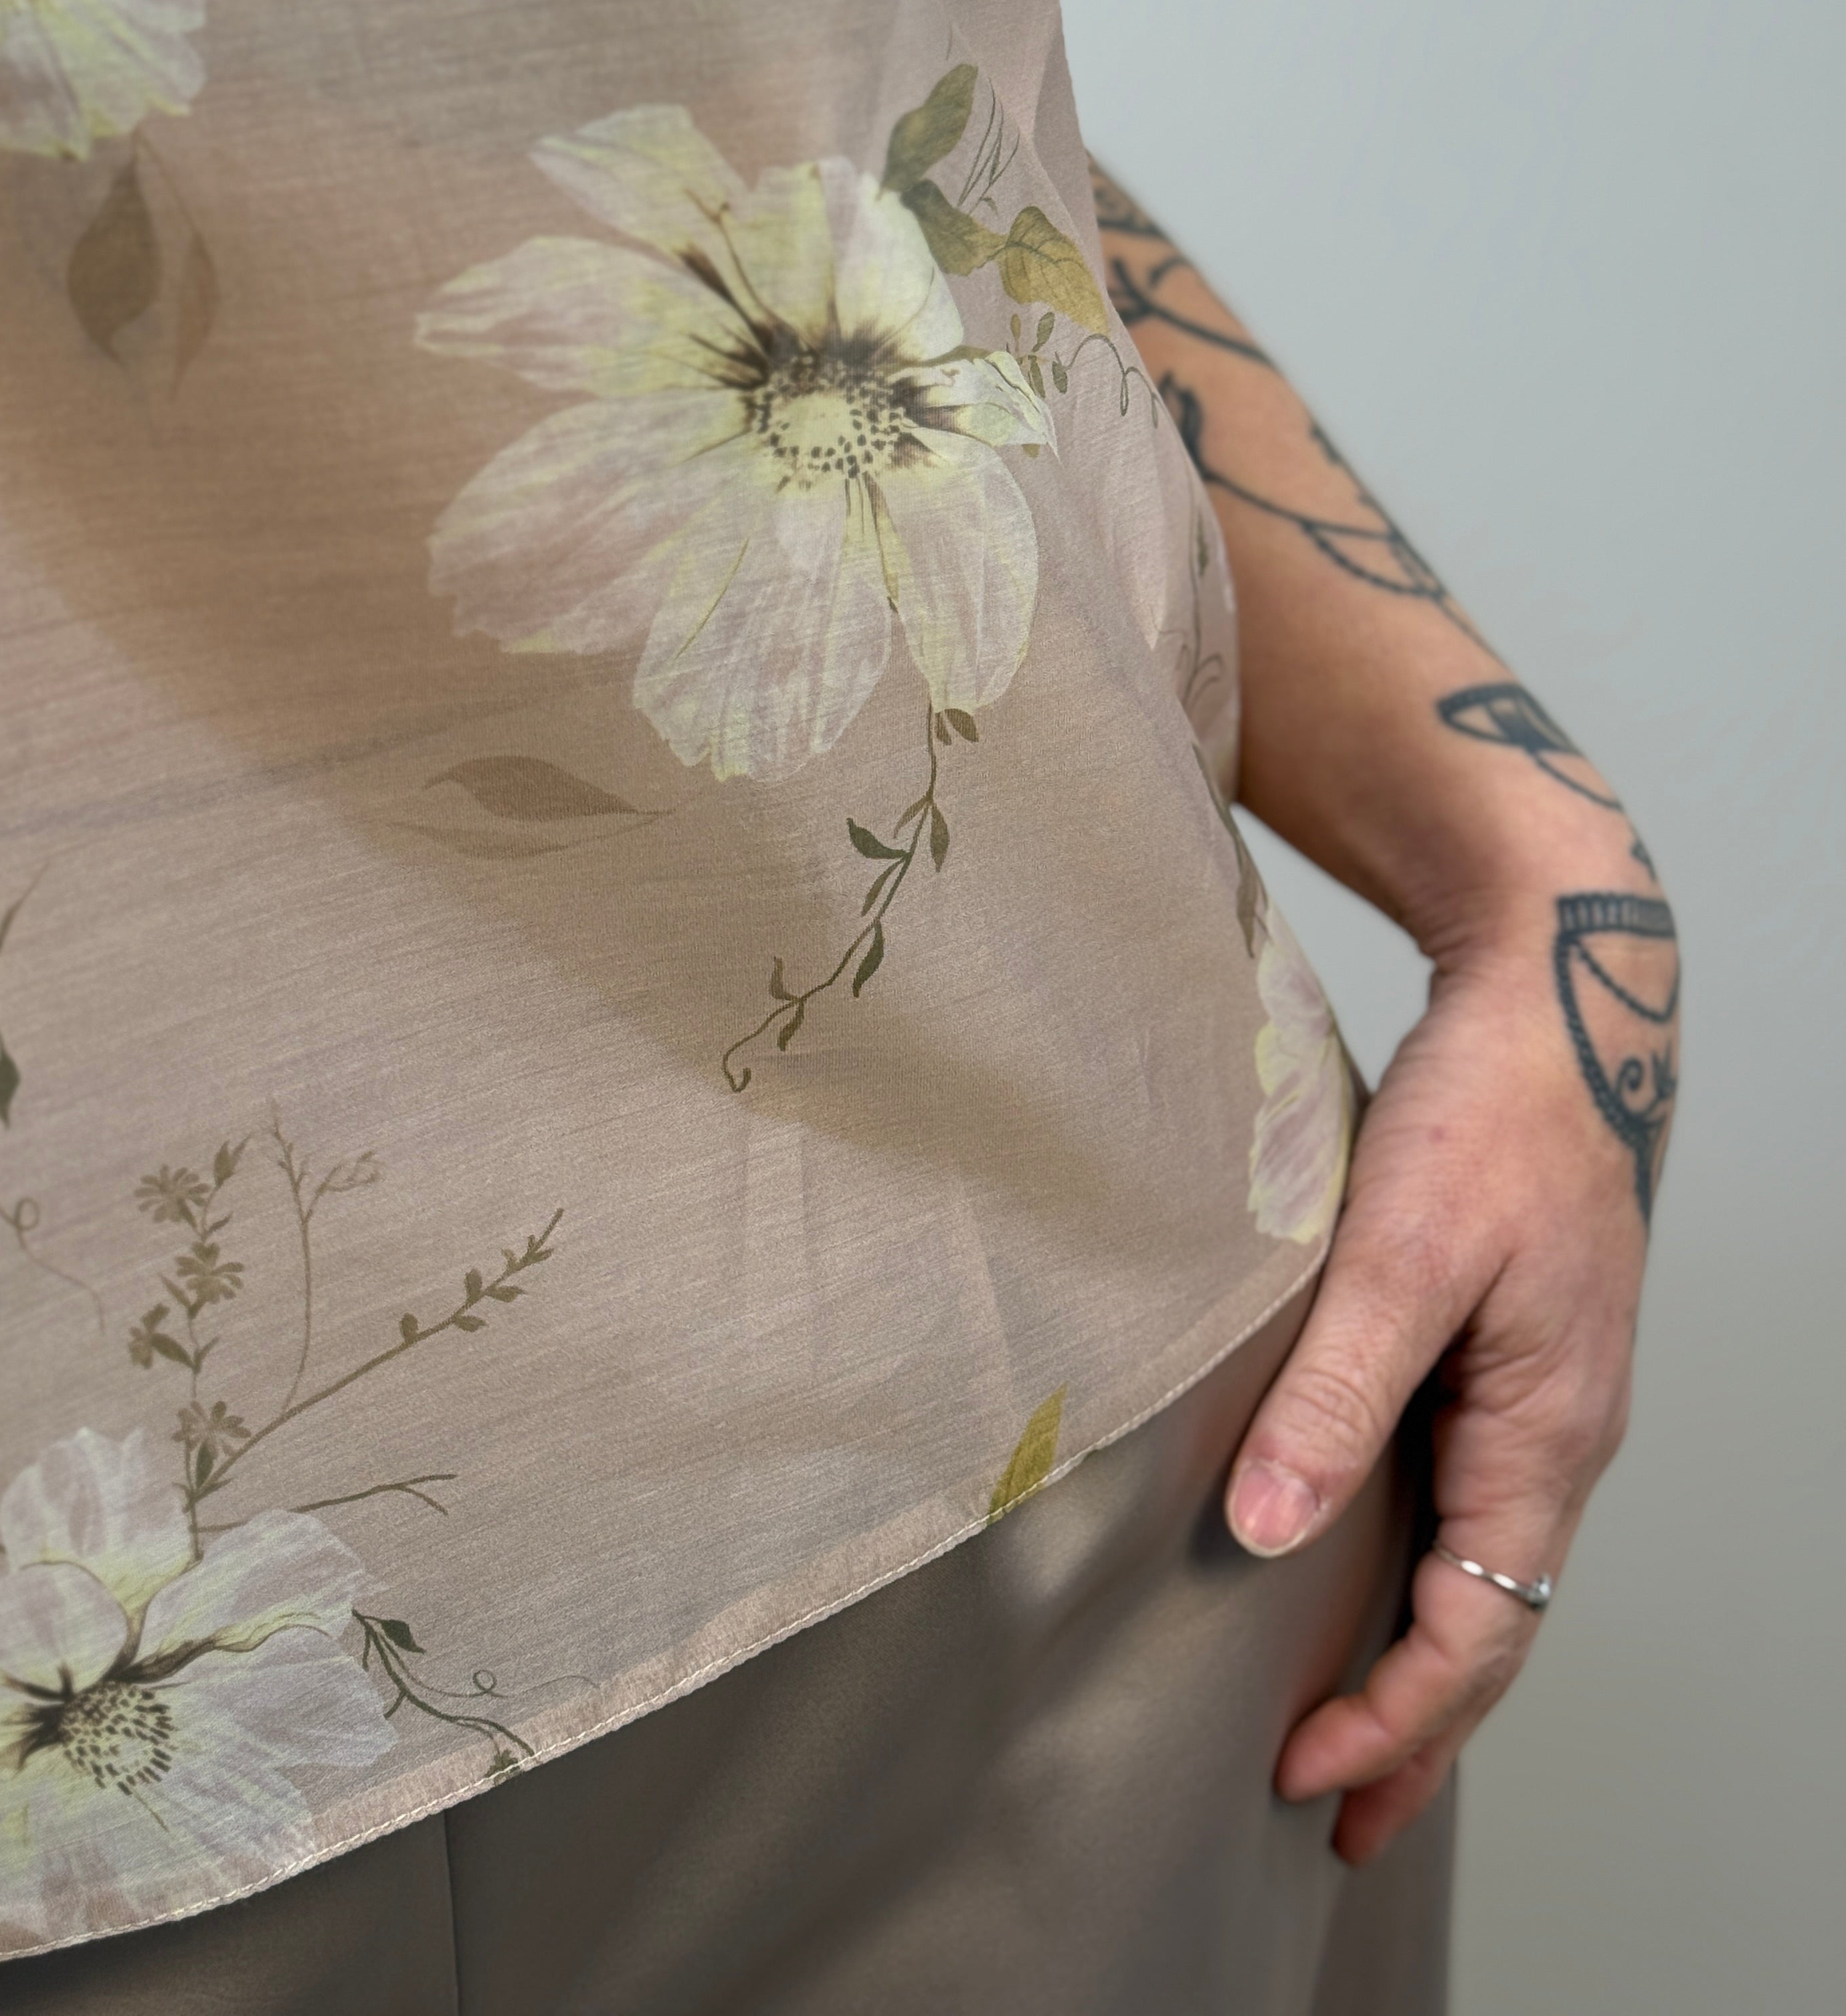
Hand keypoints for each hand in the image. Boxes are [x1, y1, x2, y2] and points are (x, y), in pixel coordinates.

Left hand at [1224, 932, 1652, 1863]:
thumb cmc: (1490, 1114)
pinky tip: (1368, 1573)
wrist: (1557, 1008)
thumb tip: (1264, 1532)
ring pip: (1487, 1572)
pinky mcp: (1510, 1358)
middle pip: (1495, 1628)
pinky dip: (1425, 1571)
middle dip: (1416, 1730)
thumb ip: (1338, 1390)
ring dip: (1419, 1657)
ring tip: (1345, 1728)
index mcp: (1548, 1432)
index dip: (1392, 1719)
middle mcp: (1558, 1436)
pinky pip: (1473, 1504)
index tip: (1301, 1778)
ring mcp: (1541, 1400)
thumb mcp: (1406, 1248)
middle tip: (1331, 1816)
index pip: (1479, 1632)